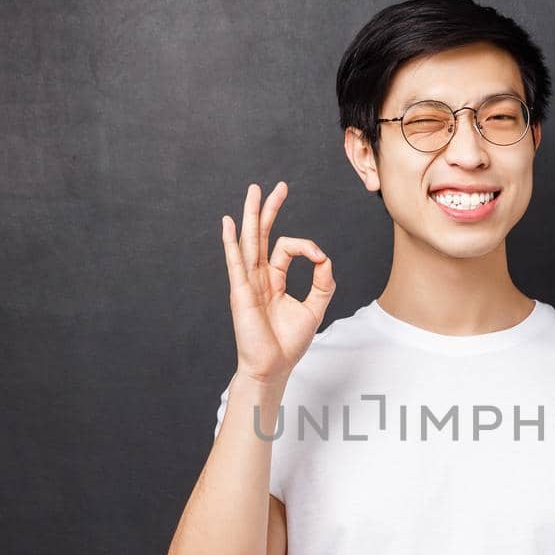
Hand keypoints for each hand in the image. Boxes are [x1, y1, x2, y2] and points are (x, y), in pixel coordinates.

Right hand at [219, 181, 334, 384]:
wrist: (273, 367)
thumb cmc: (289, 343)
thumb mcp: (315, 308)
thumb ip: (323, 282)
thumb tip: (325, 257)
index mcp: (273, 281)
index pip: (286, 249)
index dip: (307, 247)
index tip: (320, 257)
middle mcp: (258, 278)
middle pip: (263, 236)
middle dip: (270, 209)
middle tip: (278, 186)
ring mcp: (248, 284)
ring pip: (250, 242)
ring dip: (252, 215)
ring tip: (254, 190)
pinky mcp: (241, 293)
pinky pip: (236, 263)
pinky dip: (232, 242)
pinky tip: (229, 223)